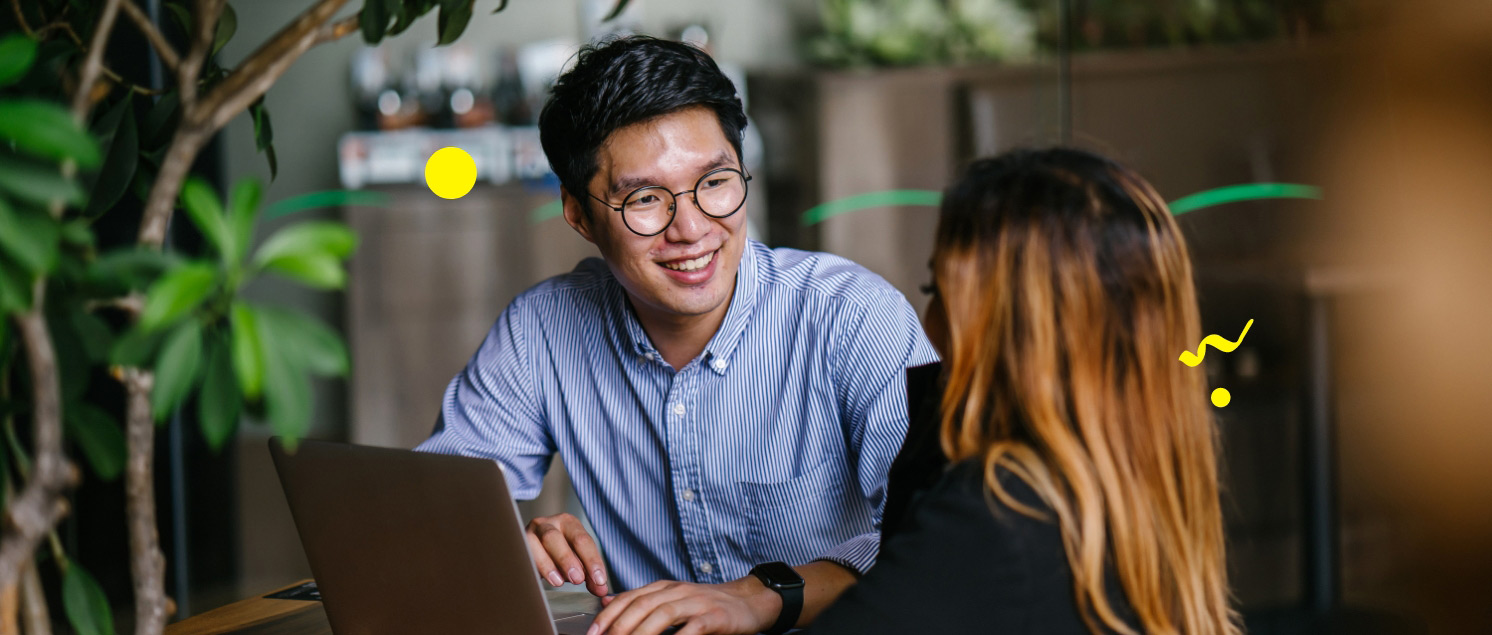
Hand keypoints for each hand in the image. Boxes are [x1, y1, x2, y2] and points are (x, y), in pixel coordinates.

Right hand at [524, 512, 608, 595]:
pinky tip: (541, 579)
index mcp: (568, 523)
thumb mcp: (577, 561)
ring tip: (559, 582)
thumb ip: (589, 576)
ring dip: (550, 565)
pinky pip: (525, 556)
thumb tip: (601, 589)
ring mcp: (530, 532)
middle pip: (556, 538)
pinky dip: (535, 568)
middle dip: (567, 560)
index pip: (582, 540)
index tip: (599, 580)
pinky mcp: (518, 545)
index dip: (592, 560)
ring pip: (537, 545)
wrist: (533, 547)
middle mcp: (548, 523)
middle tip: (578, 580)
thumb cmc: (559, 553)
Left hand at [586, 577, 779, 634]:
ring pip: (663, 615)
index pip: (630, 597)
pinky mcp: (714, 617)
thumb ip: (643, 600)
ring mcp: (697, 603)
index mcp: (664, 587)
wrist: (747, 601)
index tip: (592, 632)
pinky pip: (692, 629)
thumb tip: (607, 601)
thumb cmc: (706, 605)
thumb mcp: (672, 598)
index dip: (609, 615)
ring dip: (642, 633)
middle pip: (642, 605)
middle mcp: (677, 591)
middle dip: (619, 626)